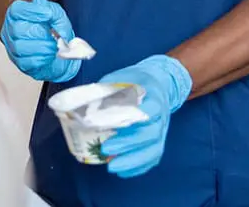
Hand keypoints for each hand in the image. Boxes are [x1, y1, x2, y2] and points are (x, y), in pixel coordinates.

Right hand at [0, 0, 80, 82]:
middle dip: (39, 32)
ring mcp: (13, 48)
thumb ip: (54, 12)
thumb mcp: (57, 15)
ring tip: (54, 46)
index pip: (17, 10)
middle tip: (54, 35)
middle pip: (17, 29)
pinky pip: (26, 62)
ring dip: (42, 46)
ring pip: (20, 47)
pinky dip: (41, 59)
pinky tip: (50, 55)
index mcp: (17, 14)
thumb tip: (50, 16)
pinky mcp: (20, 64)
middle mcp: (11, 30)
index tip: (49, 15)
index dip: (32, 11)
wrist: (62, 51)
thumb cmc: (54, 31)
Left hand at [98, 55, 192, 177]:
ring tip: (112, 167)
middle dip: (127, 144)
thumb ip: (108, 89)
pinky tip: (123, 171)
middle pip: (149, 134)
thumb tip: (86, 103)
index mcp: (154, 97)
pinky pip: (152, 158)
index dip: (134, 119)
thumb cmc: (139, 80)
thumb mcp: (124, 76)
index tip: (115, 126)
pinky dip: (138, 167)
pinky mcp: (159, 141)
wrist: (161, 83)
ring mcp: (162, 131)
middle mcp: (162, 117)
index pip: (150, 110)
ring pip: (153, 150)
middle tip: (105, 149)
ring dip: (133, 161)